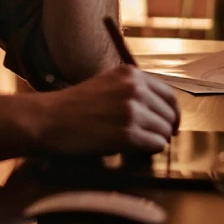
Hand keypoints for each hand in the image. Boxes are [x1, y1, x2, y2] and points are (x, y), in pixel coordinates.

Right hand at [33, 65, 180, 154]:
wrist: (50, 118)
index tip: (171, 123)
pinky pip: (155, 144)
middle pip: (169, 113)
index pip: (169, 94)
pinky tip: (133, 149)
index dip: (172, 112)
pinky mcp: (128, 132)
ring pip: (164, 130)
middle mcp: (135, 88)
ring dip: (155, 139)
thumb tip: (159, 109)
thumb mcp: (107, 83)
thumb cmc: (74, 105)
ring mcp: (132, 110)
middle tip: (154, 137)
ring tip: (137, 143)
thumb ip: (132, 90)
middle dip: (164, 128)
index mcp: (131, 73)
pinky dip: (148, 150)